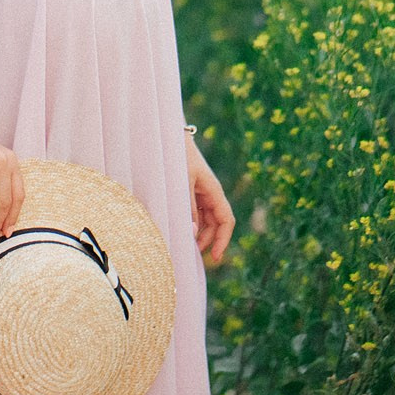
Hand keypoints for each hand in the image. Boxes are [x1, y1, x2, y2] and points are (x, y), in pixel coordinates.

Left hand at [186, 132, 233, 266]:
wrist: (167, 137)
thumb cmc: (176, 157)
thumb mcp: (181, 184)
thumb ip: (188, 208)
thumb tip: (194, 233)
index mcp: (213, 191)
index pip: (226, 220)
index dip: (223, 240)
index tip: (215, 256)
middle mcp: (210, 193)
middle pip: (216, 223)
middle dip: (208, 240)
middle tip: (193, 254)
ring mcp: (200, 192)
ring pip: (205, 219)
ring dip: (199, 233)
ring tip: (186, 245)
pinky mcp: (190, 191)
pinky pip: (195, 211)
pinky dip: (191, 222)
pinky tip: (182, 230)